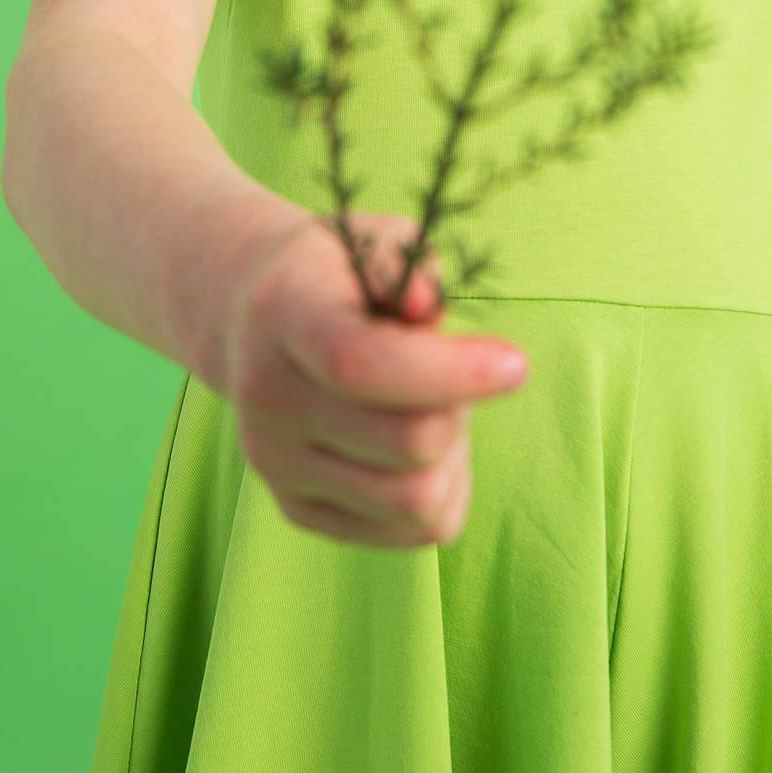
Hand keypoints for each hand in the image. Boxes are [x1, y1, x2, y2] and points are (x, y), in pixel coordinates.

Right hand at [213, 207, 530, 549]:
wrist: (254, 320)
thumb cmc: (340, 274)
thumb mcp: (376, 239)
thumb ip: (408, 267)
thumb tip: (425, 305)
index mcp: (283, 314)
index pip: (360, 364)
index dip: (449, 372)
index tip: (516, 363)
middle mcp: (267, 398)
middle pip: (407, 441)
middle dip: (461, 405)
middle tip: (456, 369)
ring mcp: (275, 463)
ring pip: (416, 500)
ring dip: (453, 453)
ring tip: (435, 405)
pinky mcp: (296, 508)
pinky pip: (410, 533)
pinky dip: (442, 490)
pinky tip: (420, 444)